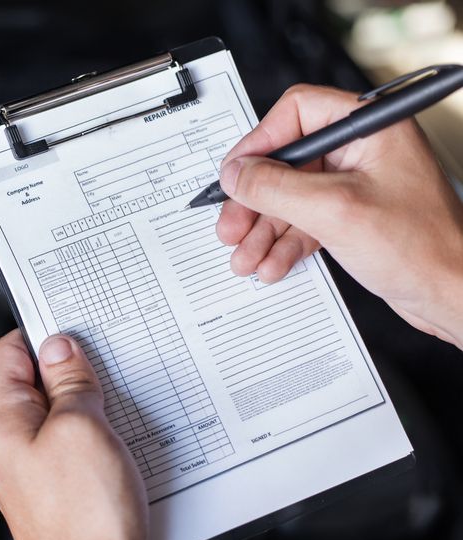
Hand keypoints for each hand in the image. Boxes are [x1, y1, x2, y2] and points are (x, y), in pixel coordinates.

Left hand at [0, 330, 149, 539]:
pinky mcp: (60, 490)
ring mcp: (34, 468)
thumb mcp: (82, 427)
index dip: (39, 333)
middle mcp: (10, 444)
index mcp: (1, 421)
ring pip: (59, 415)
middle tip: (104, 368)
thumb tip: (60, 347)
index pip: (4, 352)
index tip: (74, 328)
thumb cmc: (82, 521)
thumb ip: (70, 381)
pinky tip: (123, 441)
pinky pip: (76, 446)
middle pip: (33, 382)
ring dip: (90, 405)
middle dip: (70, 370)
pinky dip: (99, 436)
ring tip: (117, 408)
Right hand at [216, 84, 462, 348]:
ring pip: (289, 197)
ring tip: (245, 255)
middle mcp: (362, 150)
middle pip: (285, 161)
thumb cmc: (424, 247)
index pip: (296, 113)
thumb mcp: (334, 211)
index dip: (259, 143)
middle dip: (254, 199)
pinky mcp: (351, 216)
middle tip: (232, 224)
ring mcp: (355, 184)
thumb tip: (236, 174)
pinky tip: (271, 263)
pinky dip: (283, 243)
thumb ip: (276, 187)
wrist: (453, 293)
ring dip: (263, 229)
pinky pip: (303, 222)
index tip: (235, 174)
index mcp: (370, 127)